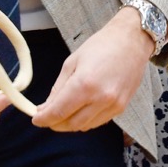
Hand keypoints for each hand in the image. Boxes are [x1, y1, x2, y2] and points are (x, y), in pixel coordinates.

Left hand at [32, 7, 152, 131]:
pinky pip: (99, 122)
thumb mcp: (72, 62)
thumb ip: (58, 88)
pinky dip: (86, 120)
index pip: (58, 112)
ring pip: (85, 126)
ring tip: (64, 112)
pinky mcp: (122, 107)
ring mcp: (113, 105)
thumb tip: (45, 107)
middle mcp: (100, 98)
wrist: (132, 40)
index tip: (36, 119)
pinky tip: (81, 110)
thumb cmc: (101, 45)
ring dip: (70, 123)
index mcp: (84, 84)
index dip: (44, 119)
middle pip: (71, 124)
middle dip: (55, 123)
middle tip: (47, 116)